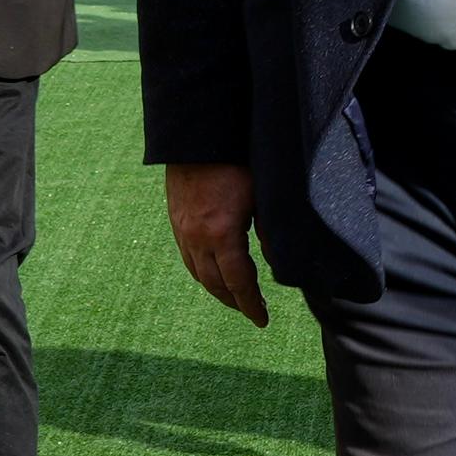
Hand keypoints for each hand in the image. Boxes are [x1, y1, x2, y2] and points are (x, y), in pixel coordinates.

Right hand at [164, 162, 269, 328]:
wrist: (198, 134)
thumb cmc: (236, 161)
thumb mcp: (262, 197)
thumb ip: (270, 233)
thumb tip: (279, 263)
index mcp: (222, 235)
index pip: (239, 283)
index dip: (251, 305)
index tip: (262, 321)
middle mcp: (197, 238)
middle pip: (216, 284)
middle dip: (235, 302)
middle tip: (252, 311)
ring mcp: (183, 230)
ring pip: (198, 273)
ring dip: (217, 290)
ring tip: (235, 297)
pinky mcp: (176, 220)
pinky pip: (188, 258)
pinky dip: (202, 272)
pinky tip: (212, 272)